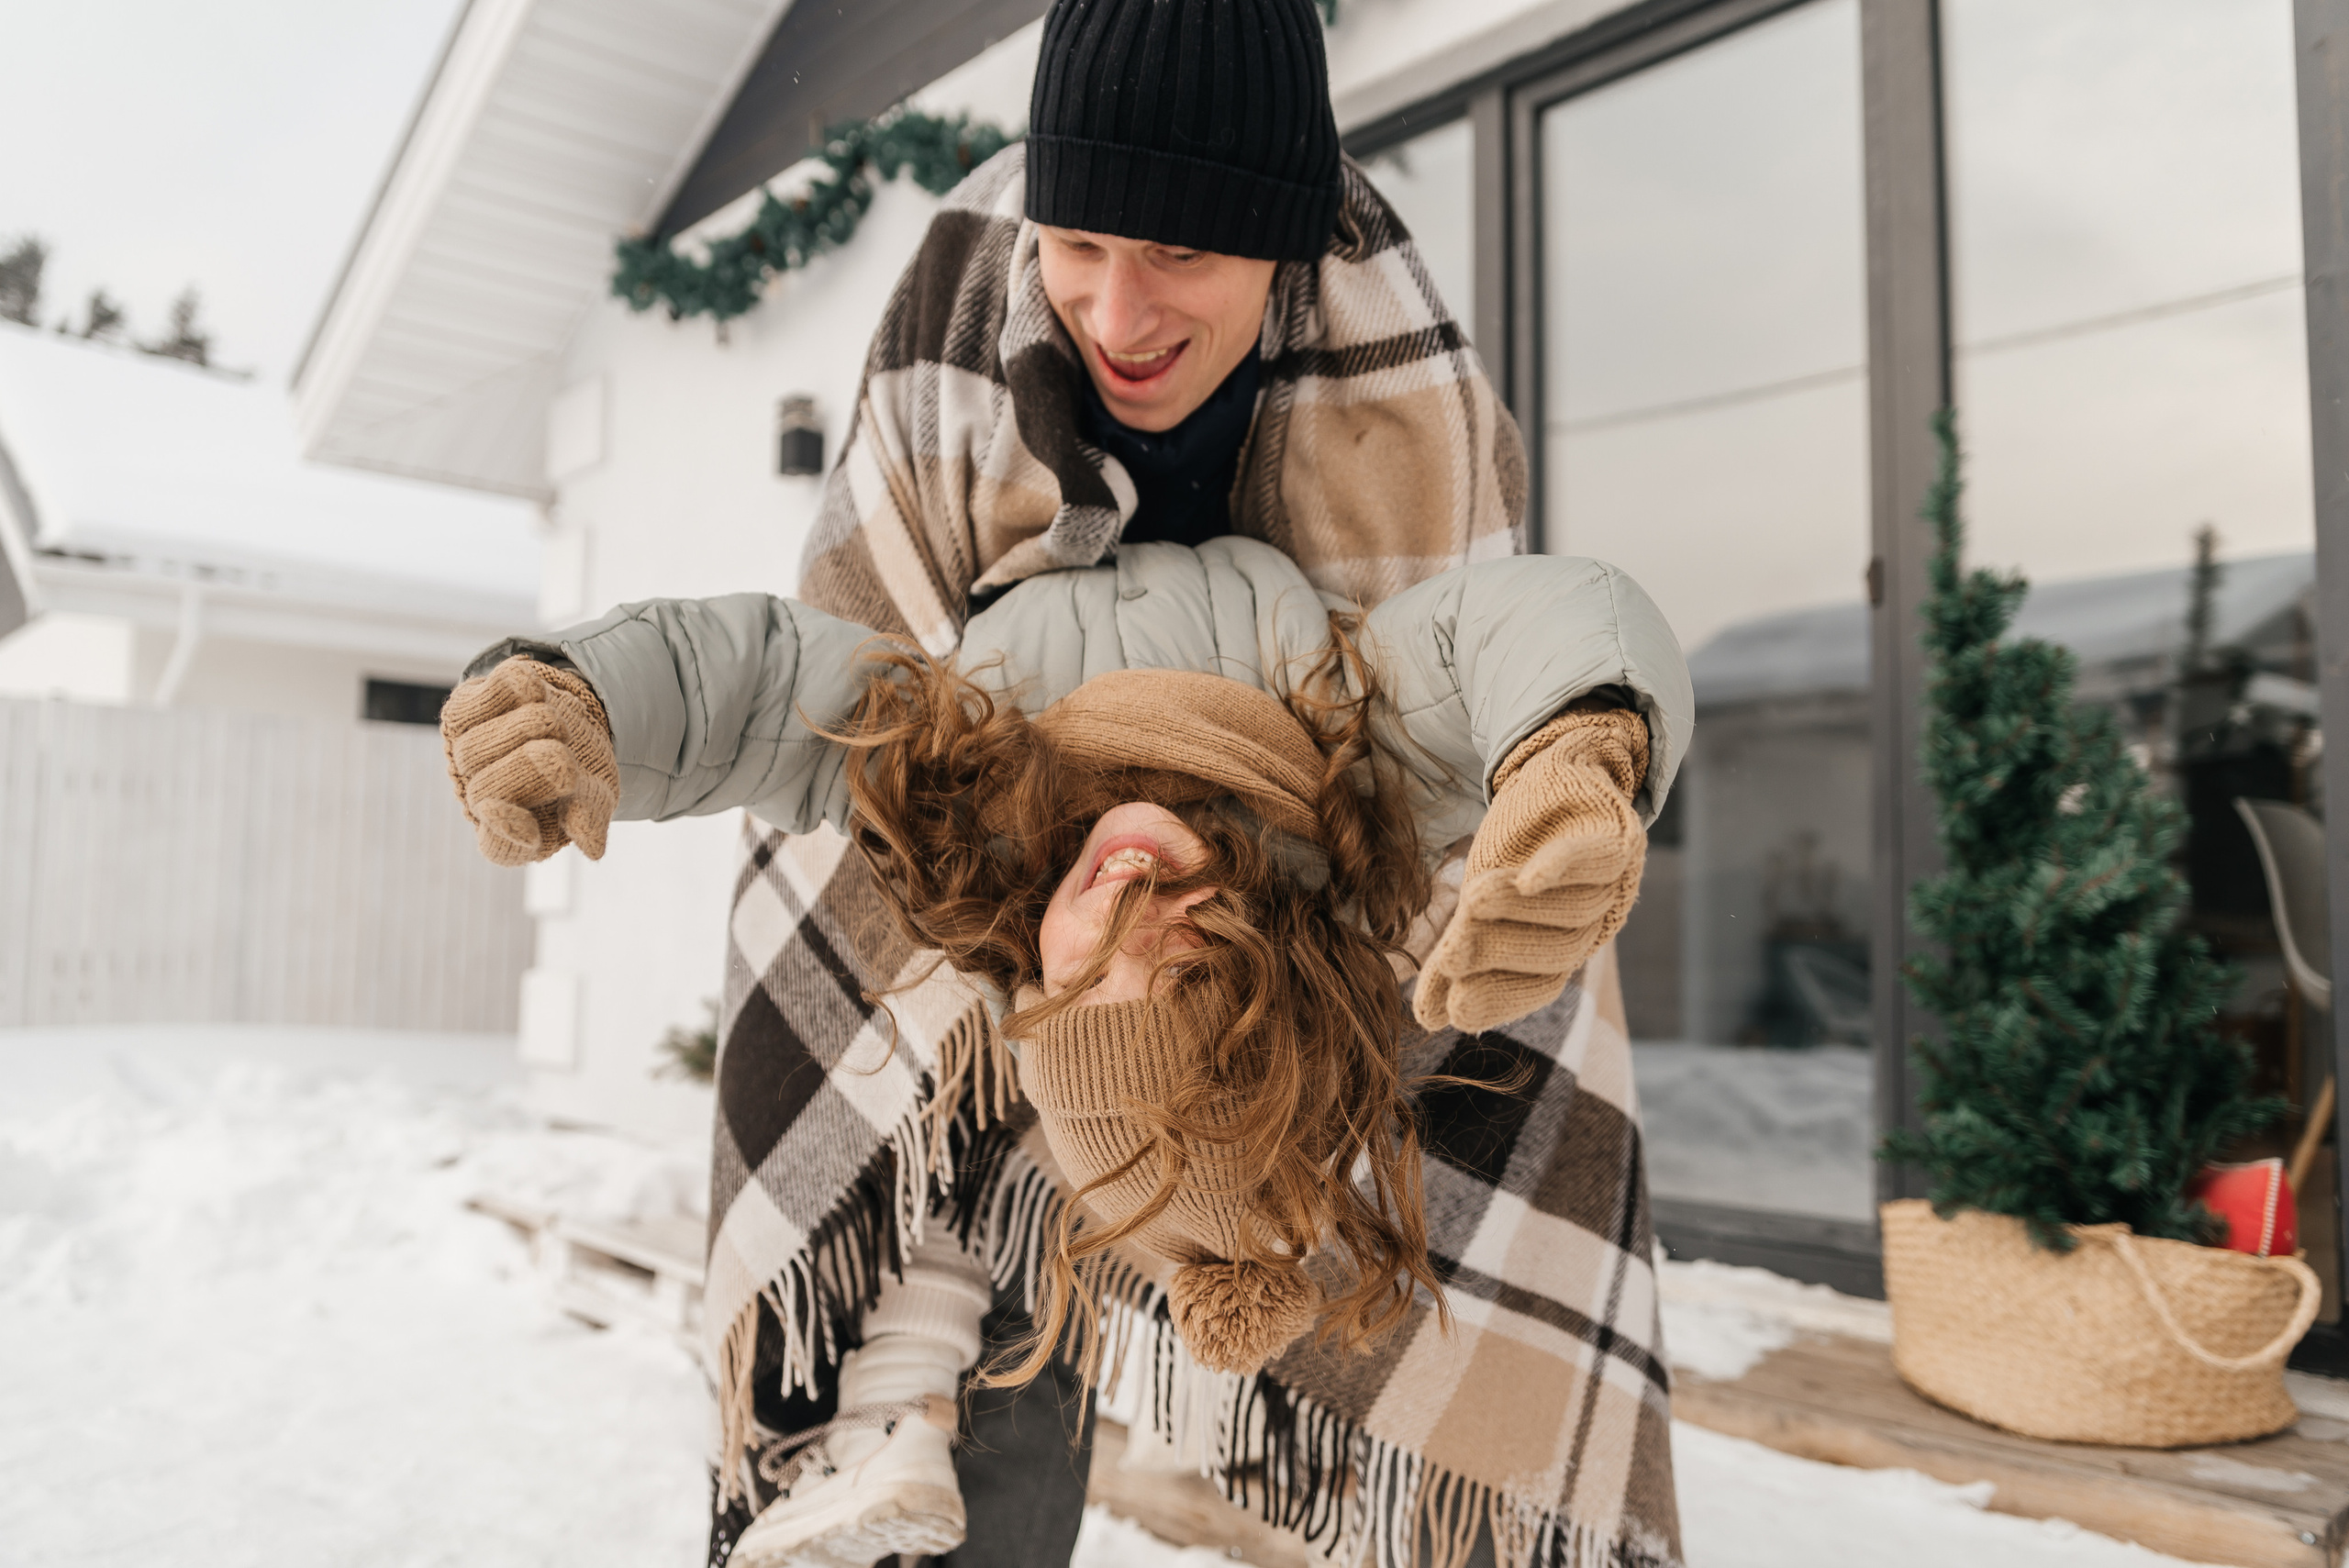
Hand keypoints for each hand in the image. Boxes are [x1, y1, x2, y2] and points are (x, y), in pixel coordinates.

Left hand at [440, 658, 618, 865]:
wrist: (569, 716)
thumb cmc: (582, 765)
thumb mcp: (596, 794)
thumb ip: (592, 819)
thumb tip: (593, 849)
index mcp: (514, 832)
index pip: (500, 847)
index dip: (508, 834)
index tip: (528, 827)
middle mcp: (480, 797)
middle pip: (484, 792)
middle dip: (531, 767)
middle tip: (562, 754)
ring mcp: (464, 753)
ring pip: (476, 747)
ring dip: (529, 728)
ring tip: (556, 725)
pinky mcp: (461, 710)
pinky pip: (475, 703)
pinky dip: (510, 692)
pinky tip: (532, 692)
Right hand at [1412, 706, 1648, 1033]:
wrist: (1560, 780)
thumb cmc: (1516, 852)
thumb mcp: (1480, 908)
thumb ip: (1458, 959)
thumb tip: (1428, 1019)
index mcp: (1565, 946)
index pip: (1541, 984)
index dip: (1503, 999)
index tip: (1459, 1011)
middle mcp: (1595, 921)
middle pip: (1558, 951)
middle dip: (1500, 954)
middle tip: (1452, 959)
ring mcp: (1612, 881)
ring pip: (1575, 908)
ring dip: (1520, 908)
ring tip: (1470, 904)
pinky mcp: (1614, 835)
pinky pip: (1598, 858)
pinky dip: (1564, 868)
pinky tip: (1529, 877)